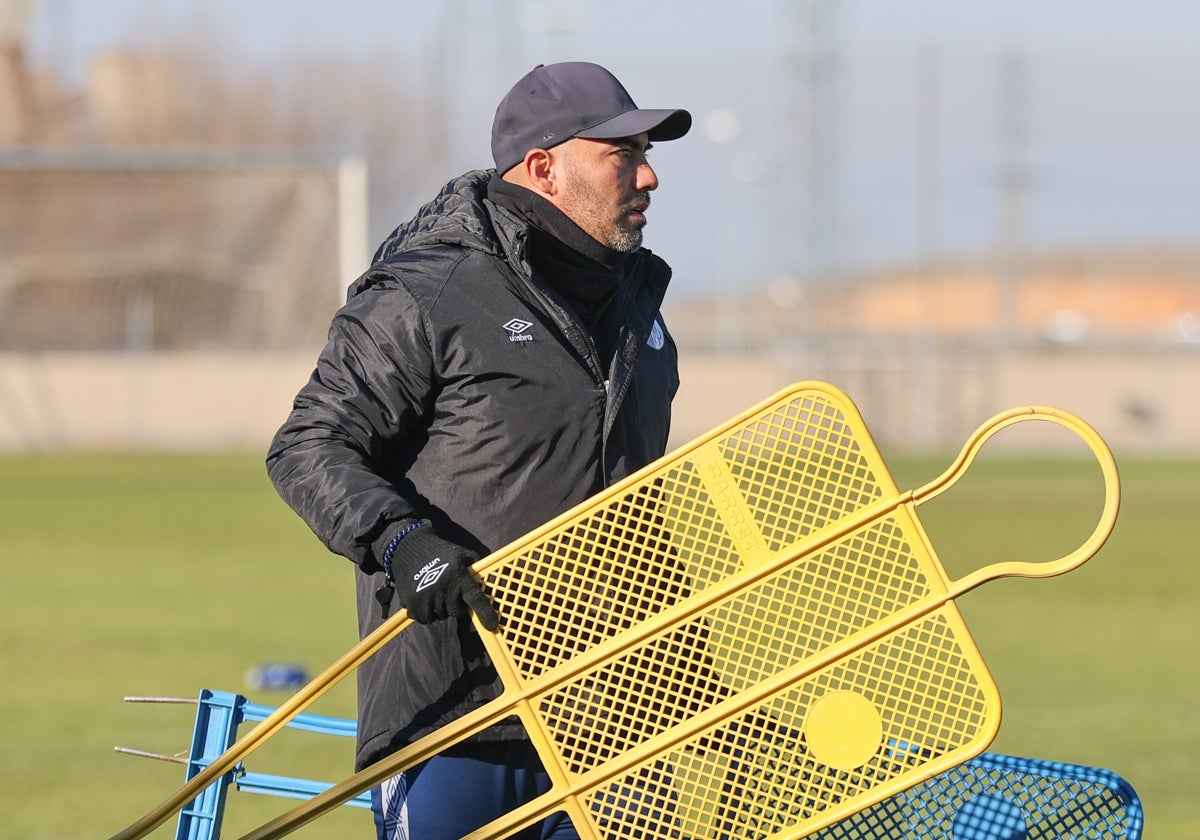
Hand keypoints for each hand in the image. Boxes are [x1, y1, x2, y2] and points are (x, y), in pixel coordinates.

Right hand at [385, 524, 499, 630]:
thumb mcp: (463, 555)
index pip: (476, 599)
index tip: (493, 625)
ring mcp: (428, 597)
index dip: (485, 613)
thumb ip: (476, 570)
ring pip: (440, 616)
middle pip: (457, 612)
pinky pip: (424, 618)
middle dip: (455, 605)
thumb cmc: (441, 551)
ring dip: (439, 608)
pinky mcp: (413, 603)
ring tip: (435, 591)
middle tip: (448, 591)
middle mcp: (445, 589)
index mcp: (459, 577)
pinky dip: (425, 612)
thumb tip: (487, 585)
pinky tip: (424, 597)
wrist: (410, 547)